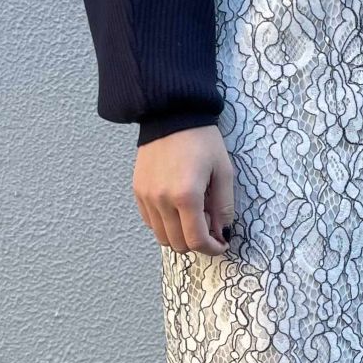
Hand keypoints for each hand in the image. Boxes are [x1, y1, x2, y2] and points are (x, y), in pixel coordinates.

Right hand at [133, 125, 236, 256]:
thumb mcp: (224, 172)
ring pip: (162, 237)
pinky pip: (151, 222)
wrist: (171, 114)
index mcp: (187, 196)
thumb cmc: (202, 140)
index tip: (221, 244)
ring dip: (180, 235)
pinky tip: (177, 208)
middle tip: (209, 223)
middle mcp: (162, 200)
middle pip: (178, 244)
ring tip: (193, 214)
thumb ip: (224, 208)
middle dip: (197, 242)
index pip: (197, 240)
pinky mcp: (138, 191)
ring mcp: (147, 197)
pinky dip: (165, 224)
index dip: (212, 248)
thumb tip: (222, 234)